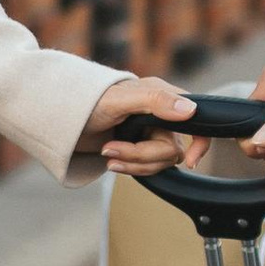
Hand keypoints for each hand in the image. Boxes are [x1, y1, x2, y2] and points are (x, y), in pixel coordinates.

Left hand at [81, 78, 199, 174]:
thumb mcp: (121, 99)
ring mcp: (151, 135)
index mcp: (164, 97)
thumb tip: (190, 110)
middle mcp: (162, 116)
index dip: (200, 143)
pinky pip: (147, 169)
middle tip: (112, 150)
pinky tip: (111, 160)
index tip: (191, 162)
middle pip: (171, 151)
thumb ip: (156, 101)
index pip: (197, 119)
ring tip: (107, 154)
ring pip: (159, 163)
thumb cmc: (90, 100)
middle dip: (140, 156)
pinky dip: (129, 168)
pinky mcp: (140, 149)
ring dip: (132, 163)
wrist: (64, 117)